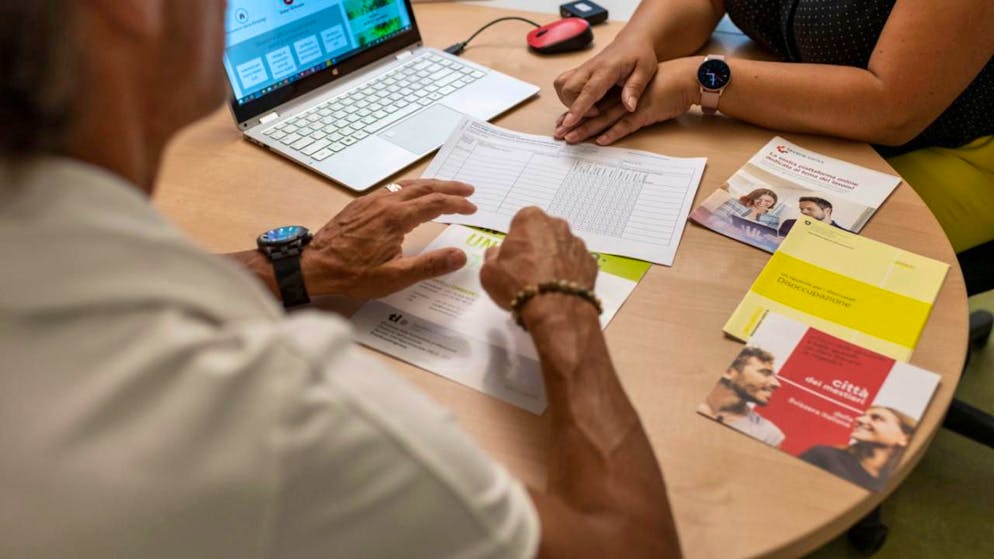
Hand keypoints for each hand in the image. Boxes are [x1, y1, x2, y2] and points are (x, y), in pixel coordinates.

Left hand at [302, 179, 476, 298]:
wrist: (314, 266)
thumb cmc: (352, 274)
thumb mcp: (395, 278)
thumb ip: (430, 266)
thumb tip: (460, 256)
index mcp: (396, 218)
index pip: (435, 204)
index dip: (457, 205)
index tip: (472, 208)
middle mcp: (385, 203)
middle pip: (424, 187)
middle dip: (449, 187)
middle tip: (468, 190)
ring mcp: (371, 201)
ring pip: (408, 185)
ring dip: (430, 185)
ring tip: (446, 188)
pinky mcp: (360, 205)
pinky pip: (392, 189)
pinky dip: (411, 188)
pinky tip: (412, 196)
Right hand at [480, 207, 597, 310]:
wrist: (556, 310)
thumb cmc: (520, 285)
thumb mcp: (489, 272)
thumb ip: (491, 257)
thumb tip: (496, 253)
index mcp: (531, 220)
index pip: (520, 222)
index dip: (515, 240)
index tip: (511, 256)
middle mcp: (557, 226)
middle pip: (543, 233)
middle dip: (535, 246)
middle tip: (525, 270)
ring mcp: (577, 244)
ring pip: (560, 248)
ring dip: (553, 259)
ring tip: (542, 283)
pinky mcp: (590, 262)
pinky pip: (575, 264)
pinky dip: (568, 272)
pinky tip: (558, 288)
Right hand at [553, 34, 657, 128]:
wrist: (632, 41)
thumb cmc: (640, 55)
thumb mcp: (645, 71)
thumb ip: (635, 88)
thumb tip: (629, 107)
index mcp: (607, 68)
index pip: (589, 90)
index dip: (578, 107)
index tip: (569, 122)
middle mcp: (590, 67)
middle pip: (567, 88)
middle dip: (573, 106)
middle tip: (596, 113)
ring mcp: (582, 69)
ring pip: (561, 85)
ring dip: (567, 101)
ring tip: (587, 109)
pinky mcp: (579, 72)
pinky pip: (563, 83)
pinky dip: (566, 96)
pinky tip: (580, 103)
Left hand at [556, 57, 700, 145]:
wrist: (686, 79)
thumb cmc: (665, 86)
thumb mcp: (641, 94)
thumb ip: (627, 104)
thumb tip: (612, 119)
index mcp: (618, 94)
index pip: (592, 106)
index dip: (576, 115)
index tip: (561, 124)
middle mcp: (621, 99)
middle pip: (592, 113)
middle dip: (573, 124)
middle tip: (557, 135)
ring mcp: (631, 106)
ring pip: (604, 119)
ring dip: (586, 130)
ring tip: (570, 139)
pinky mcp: (644, 113)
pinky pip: (626, 125)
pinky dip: (613, 133)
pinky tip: (600, 141)